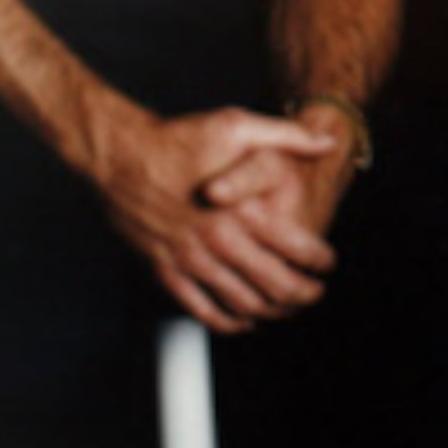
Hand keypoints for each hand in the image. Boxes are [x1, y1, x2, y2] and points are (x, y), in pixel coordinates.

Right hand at [92, 106, 341, 333]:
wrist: (119, 156)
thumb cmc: (178, 138)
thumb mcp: (237, 125)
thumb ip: (288, 136)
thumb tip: (327, 143)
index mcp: (241, 209)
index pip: (296, 248)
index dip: (320, 260)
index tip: (328, 263)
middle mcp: (217, 241)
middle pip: (274, 285)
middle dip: (302, 294)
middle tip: (315, 292)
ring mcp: (190, 260)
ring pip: (242, 304)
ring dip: (271, 311)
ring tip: (286, 308)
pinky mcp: (165, 270)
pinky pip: (201, 310)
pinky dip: (227, 322)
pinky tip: (242, 320)